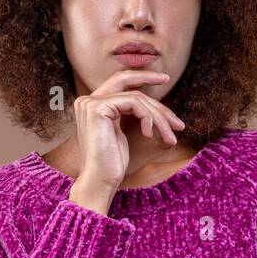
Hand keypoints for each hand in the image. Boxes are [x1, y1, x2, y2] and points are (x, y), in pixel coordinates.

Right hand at [72, 68, 185, 191]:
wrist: (100, 180)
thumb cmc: (112, 163)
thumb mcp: (122, 132)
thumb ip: (129, 113)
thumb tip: (153, 103)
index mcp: (91, 105)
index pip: (119, 82)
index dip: (140, 77)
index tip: (164, 79)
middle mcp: (86, 101)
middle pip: (125, 79)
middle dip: (150, 79)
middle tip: (168, 83)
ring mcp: (90, 103)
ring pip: (136, 97)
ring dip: (158, 115)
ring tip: (170, 134)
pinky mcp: (97, 108)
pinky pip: (134, 102)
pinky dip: (148, 117)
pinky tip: (149, 134)